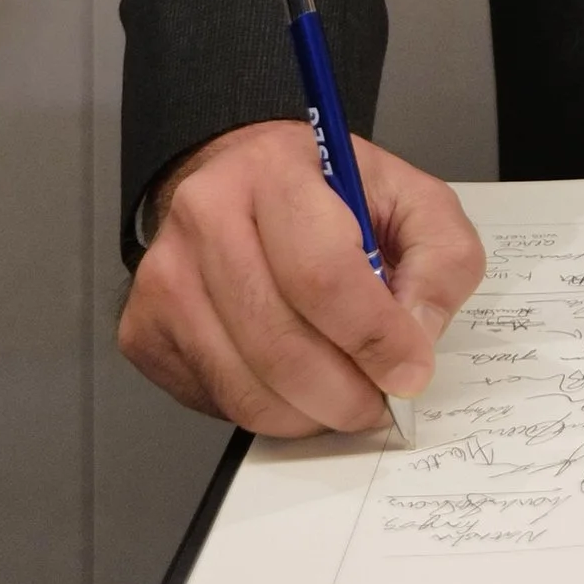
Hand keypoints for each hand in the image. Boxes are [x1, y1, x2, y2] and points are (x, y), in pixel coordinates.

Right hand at [119, 120, 484, 434]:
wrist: (241, 180)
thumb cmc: (326, 193)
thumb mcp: (409, 197)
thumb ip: (440, 257)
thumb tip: (417, 334)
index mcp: (273, 171)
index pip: (322, 274)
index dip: (374, 338)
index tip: (410, 371)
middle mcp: (204, 217)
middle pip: (280, 345)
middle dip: (346, 393)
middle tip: (381, 401)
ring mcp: (163, 277)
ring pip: (246, 388)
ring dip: (311, 413)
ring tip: (345, 395)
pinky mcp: (144, 330)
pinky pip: (216, 402)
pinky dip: (268, 412)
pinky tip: (293, 381)